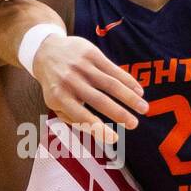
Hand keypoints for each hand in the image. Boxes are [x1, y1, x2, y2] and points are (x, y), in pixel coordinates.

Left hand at [31, 34, 148, 145]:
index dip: (98, 129)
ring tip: (144, 109)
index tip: (114, 139)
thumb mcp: (56, 103)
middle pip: (99, 100)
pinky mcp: (91, 54)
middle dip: (119, 114)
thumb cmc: (56, 85)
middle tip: (134, 124)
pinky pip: (113, 69)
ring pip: (110, 84)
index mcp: (60, 97)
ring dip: (129, 97)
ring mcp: (82, 67)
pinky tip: (139, 91)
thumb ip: (73, 118)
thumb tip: (96, 132)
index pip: (81, 116)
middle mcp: (70, 81)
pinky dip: (128, 81)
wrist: (46, 51)